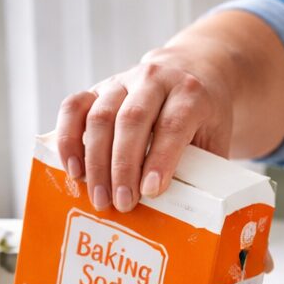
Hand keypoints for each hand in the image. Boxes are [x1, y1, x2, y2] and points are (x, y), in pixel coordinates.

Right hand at [56, 50, 231, 214]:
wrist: (190, 72)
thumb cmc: (203, 119)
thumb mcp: (215, 139)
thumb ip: (202, 167)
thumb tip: (184, 212)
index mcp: (189, 94)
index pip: (171, 125)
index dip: (160, 160)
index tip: (150, 192)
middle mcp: (154, 80)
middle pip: (131, 121)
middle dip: (123, 167)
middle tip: (121, 204)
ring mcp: (122, 81)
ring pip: (100, 116)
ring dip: (96, 161)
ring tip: (99, 198)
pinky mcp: (99, 87)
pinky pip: (75, 106)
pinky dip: (69, 138)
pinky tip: (73, 169)